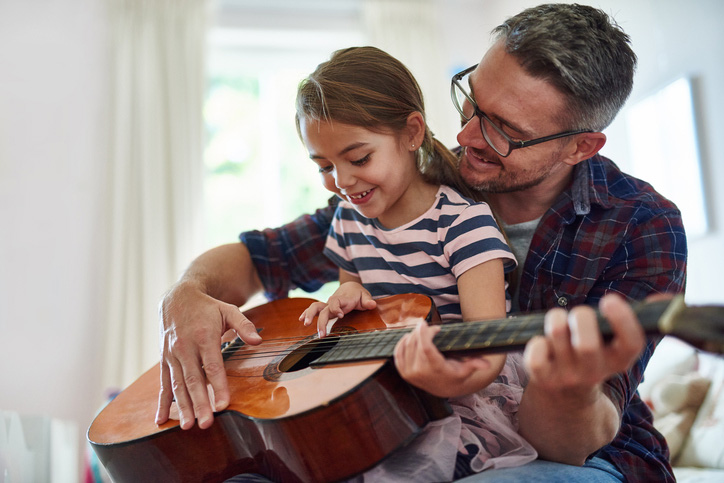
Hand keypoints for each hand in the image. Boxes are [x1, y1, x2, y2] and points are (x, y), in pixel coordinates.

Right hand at [156, 281, 261, 429]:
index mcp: (204, 337)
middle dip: (199, 404)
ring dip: (182, 407)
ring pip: (178, 385)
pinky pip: (163, 383)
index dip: (217, 386)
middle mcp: (185, 348)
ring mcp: (173, 355)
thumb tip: (258, 341)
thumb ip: (244, 325)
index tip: (222, 405)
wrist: (177, 298)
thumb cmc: (207, 307)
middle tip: (205, 424)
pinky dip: (162, 402)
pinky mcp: (164, 360)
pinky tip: (161, 419)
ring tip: (187, 426)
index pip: (212, 366)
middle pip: (194, 380)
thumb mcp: (228, 310)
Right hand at [299, 282, 375, 336]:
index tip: (340, 315)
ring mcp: (327, 305)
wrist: (350, 288)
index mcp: (342, 299)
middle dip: (321, 321)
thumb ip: (368, 301)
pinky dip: (306, 313)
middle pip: (323, 309)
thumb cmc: (358, 294)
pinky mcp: (325, 309)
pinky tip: (301, 320)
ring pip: (315, 307)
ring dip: (309, 315)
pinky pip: (314, 310)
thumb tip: (372, 304)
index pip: (336, 302)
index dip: (336, 308)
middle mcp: (332, 301)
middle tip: (321, 334)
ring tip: (305, 324)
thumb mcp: (365, 296)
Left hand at [394, 320, 501, 397]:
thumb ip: (475, 364)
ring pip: (407, 345)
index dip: (424, 333)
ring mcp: (409, 373)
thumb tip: (487, 364)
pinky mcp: (403, 372)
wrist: (442, 389)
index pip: (426, 348)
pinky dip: (402, 342)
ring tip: (422, 332)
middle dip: (421, 331)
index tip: (426, 323)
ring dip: (412, 335)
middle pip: (415, 343)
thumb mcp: (466, 370)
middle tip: (429, 327)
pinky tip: (409, 337)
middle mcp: (420, 372)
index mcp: (435, 369)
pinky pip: (398, 352)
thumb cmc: (455, 375)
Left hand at [517, 293, 647, 463]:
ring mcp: (567, 376)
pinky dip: (535, 341)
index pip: (631, 344)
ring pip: (558, 337)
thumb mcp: (614, 345)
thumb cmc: (591, 357)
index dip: (623, 320)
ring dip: (556, 319)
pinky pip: (535, 353)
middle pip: (587, 345)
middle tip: (578, 314)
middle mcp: (594, 371)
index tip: (610, 300)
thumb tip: (665, 299)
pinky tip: (542, 341)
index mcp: (619, 360)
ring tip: (558, 320)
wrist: (567, 399)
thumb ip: (632, 321)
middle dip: (580, 317)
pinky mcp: (542, 378)